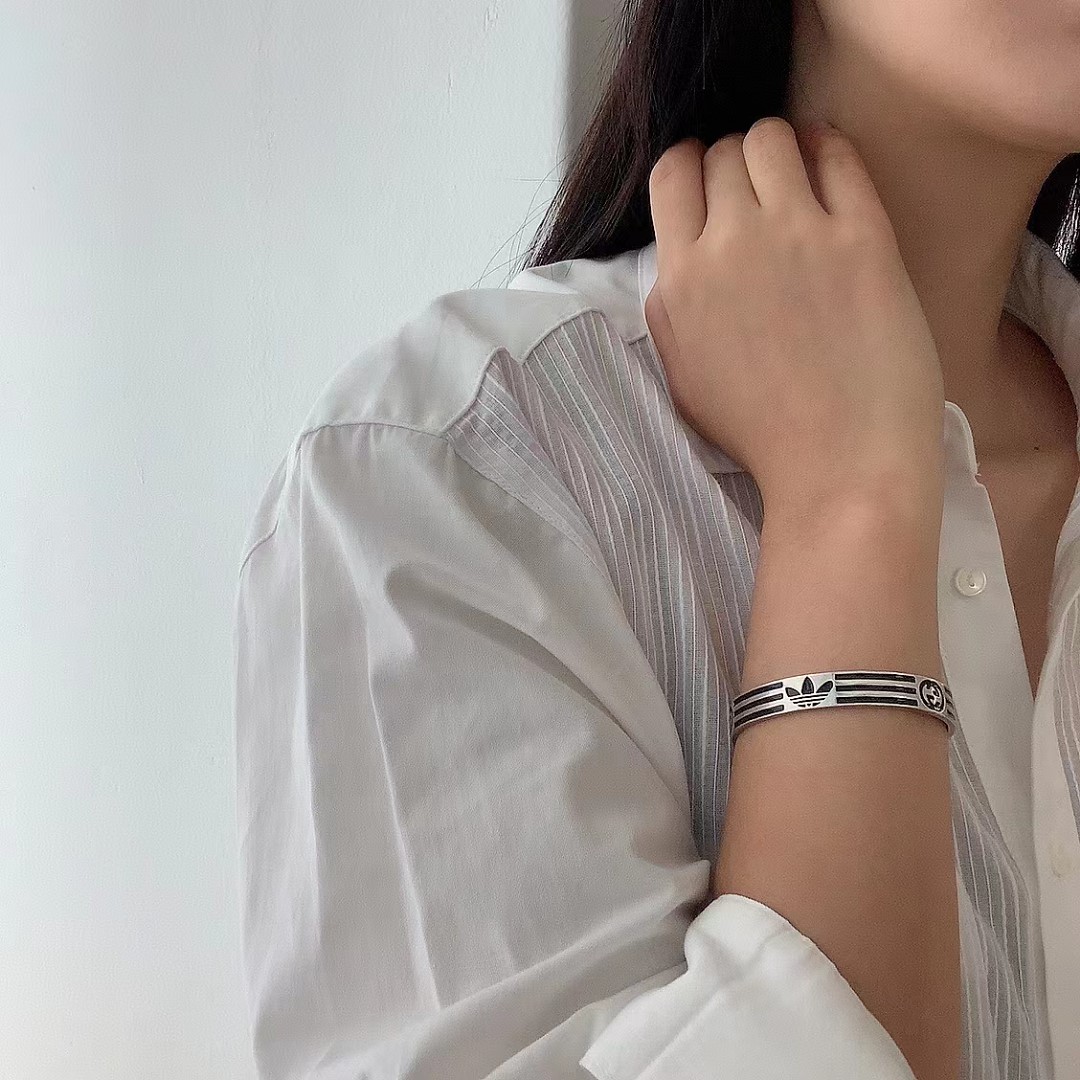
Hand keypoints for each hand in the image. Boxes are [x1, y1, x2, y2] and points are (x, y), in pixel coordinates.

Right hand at [644, 116, 945, 517]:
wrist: (841, 467)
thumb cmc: (762, 434)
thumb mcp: (682, 376)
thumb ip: (669, 308)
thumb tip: (680, 258)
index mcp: (680, 280)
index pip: (671, 172)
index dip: (690, 170)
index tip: (709, 187)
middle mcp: (731, 244)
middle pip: (723, 150)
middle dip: (735, 165)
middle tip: (759, 195)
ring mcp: (799, 234)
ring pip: (772, 136)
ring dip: (779, 150)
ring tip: (795, 179)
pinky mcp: (863, 237)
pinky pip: (839, 153)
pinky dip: (829, 148)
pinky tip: (830, 169)